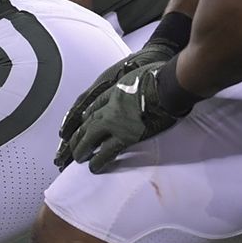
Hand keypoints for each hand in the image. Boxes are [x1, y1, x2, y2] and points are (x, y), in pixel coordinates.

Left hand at [58, 59, 186, 172]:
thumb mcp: (140, 74)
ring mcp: (116, 122)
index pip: (95, 105)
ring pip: (90, 137)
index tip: (83, 122)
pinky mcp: (126, 136)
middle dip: (78, 135)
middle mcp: (111, 107)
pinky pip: (107, 151)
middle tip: (72, 144)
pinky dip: (98, 160)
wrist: (169, 86)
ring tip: (78, 158)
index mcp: (115, 91)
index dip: (87, 115)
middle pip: (88, 122)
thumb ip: (133, 84)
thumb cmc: (161, 78)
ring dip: (82, 149)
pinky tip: (93, 167)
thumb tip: (137, 86)